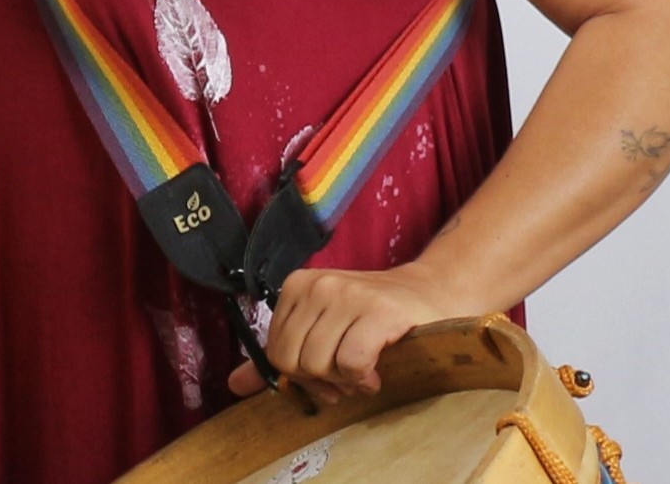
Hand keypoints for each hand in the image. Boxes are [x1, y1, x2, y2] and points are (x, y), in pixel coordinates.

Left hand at [228, 261, 473, 397]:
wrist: (434, 294)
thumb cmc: (374, 318)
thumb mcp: (323, 329)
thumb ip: (281, 354)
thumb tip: (235, 384)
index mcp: (296, 287)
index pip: (274, 351)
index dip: (300, 375)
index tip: (327, 375)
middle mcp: (317, 285)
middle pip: (292, 360)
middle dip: (319, 381)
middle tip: (345, 379)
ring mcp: (347, 295)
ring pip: (318, 363)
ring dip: (345, 382)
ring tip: (364, 373)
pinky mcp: (378, 311)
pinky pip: (351, 363)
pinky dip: (363, 378)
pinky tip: (377, 372)